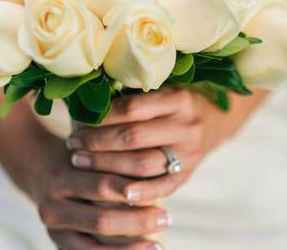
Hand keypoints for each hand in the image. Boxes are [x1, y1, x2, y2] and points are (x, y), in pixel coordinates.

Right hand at [24, 134, 169, 249]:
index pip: (101, 186)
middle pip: (100, 220)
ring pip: (95, 247)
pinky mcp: (58, 245)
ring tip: (158, 244)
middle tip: (167, 218)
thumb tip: (158, 165)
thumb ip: (116, 161)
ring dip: (130, 249)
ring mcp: (53, 231)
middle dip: (137, 221)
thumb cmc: (78, 159)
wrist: (40, 171)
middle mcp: (52, 207)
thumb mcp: (91, 152)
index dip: (132, 190)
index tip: (161, 190)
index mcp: (61, 179)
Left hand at [67, 88, 230, 202]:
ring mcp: (190, 154)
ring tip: (81, 163)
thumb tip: (85, 102)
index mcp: (178, 99)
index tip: (77, 123)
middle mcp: (186, 126)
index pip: (132, 108)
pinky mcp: (188, 175)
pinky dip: (139, 193)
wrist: (213, 123)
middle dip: (97, 143)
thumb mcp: (160, 93)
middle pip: (133, 137)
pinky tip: (117, 194)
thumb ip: (131, 97)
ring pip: (143, 164)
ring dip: (107, 166)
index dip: (101, 118)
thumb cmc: (172, 105)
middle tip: (73, 146)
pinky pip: (161, 188)